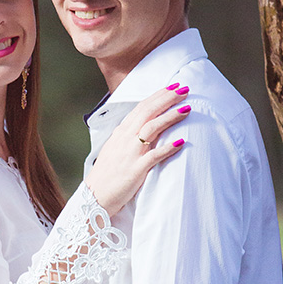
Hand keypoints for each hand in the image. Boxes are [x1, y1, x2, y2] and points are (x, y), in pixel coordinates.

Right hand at [85, 84, 190, 215]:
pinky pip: (154, 156)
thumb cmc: (107, 174)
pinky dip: (167, 148)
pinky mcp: (136, 170)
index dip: (158, 96)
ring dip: (170, 117)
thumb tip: (139, 124)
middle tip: (184, 89)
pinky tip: (181, 142)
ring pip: (152, 128)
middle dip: (167, 99)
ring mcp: (130, 153)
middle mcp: (125, 139)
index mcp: (121, 132)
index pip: (141, 107)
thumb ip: (127, 135)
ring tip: (187, 108)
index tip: (173, 87)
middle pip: (148, 112)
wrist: (95, 196)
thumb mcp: (115, 148)